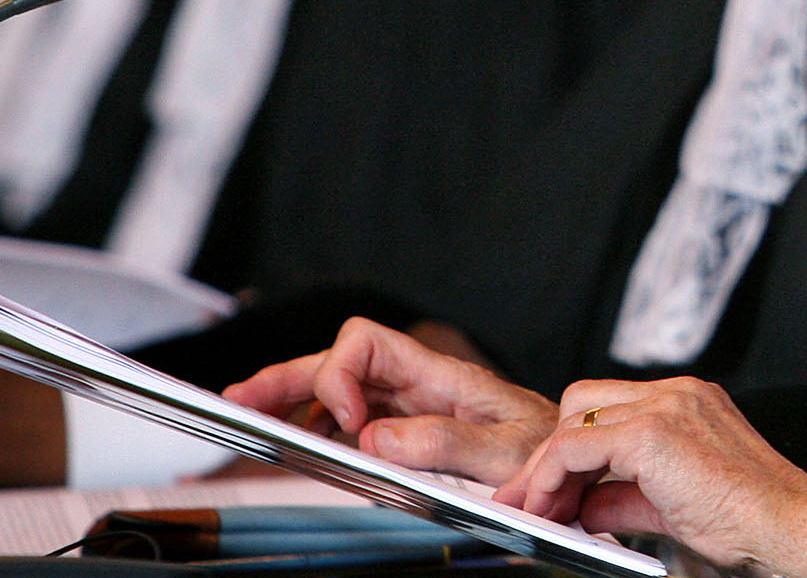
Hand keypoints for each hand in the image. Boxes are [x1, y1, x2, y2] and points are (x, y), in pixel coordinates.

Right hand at [223, 316, 555, 484]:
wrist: (568, 460)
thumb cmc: (545, 448)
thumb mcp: (504, 449)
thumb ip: (443, 442)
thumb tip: (374, 436)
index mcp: (440, 375)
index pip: (367, 346)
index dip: (340, 378)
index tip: (348, 424)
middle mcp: (419, 381)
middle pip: (339, 362)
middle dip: (286, 377)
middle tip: (238, 400)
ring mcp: (411, 403)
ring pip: (339, 387)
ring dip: (293, 400)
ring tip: (252, 420)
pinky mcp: (410, 427)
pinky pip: (353, 417)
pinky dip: (319, 426)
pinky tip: (301, 443)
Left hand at [498, 377, 806, 577]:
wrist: (786, 526)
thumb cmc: (748, 520)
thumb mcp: (673, 505)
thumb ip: (624, 499)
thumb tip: (584, 508)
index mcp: (688, 401)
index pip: (610, 408)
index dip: (573, 450)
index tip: (549, 490)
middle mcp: (676, 393)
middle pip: (583, 404)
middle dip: (551, 453)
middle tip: (531, 500)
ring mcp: (666, 405)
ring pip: (573, 419)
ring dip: (545, 468)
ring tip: (534, 511)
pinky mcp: (652, 433)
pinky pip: (576, 446)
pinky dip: (552, 476)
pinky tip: (551, 508)